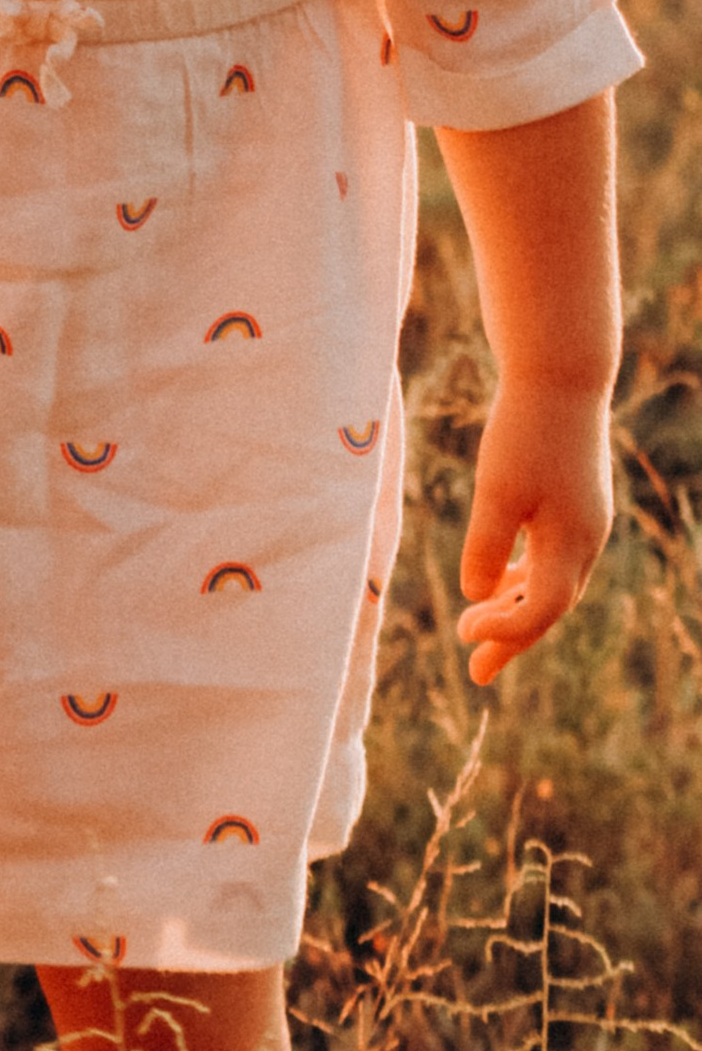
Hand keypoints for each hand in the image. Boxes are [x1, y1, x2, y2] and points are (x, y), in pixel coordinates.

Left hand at [452, 375, 612, 684]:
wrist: (560, 377)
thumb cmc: (524, 432)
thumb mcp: (497, 489)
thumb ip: (487, 546)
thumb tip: (477, 597)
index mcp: (572, 543)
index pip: (540, 610)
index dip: (504, 631)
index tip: (463, 634)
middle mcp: (587, 541)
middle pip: (549, 608)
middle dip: (512, 639)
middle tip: (476, 674)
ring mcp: (585, 523)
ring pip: (552, 583)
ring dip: (516, 610)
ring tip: (479, 635)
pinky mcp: (576, 505)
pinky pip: (552, 558)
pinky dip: (525, 576)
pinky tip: (498, 581)